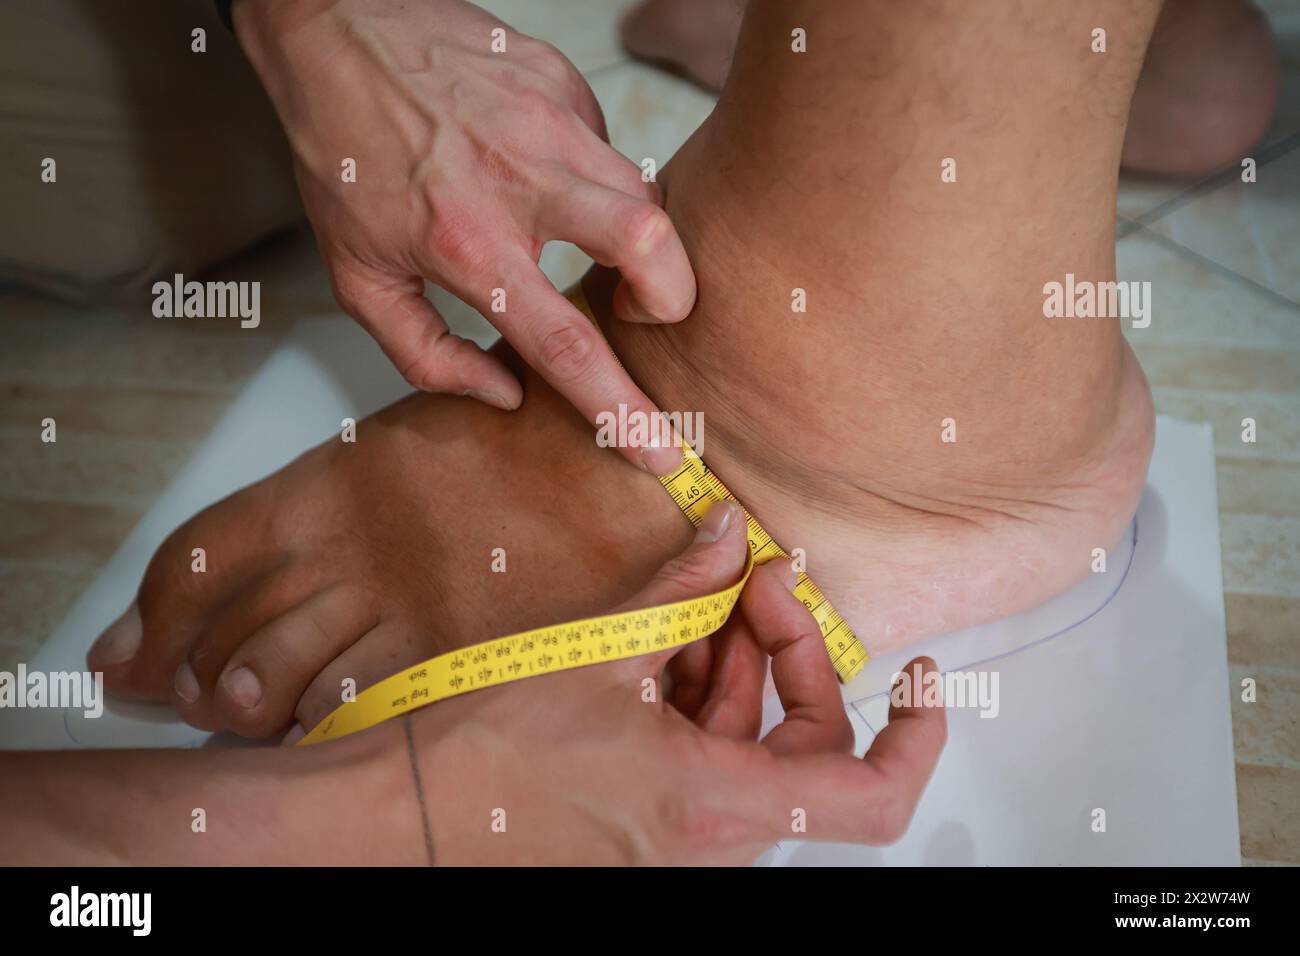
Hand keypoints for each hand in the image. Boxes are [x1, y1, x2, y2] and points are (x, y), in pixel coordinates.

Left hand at [233, 0, 693, 471]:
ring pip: (648, 196)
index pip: (567, 344)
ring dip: (642, 243)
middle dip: (673, 298)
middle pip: (648, 246)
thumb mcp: (357, 277)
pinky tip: (549, 178)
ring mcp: (552, 123)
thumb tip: (503, 395)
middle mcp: (522, 180)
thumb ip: (426, 354)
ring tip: (591, 246)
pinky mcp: (564, 83)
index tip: (662, 450)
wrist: (333, 26)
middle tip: (642, 313)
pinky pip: (613, 150)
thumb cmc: (342, 155)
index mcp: (468, 245)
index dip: (622, 407)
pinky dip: (599, 183)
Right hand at [410, 501, 946, 863]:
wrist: (398, 823)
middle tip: (755, 583)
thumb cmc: (483, 759)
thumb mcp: (593, 654)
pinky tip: (657, 648)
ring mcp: (679, 840)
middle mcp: (710, 839)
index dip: (917, 733)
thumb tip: (730, 534)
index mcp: (714, 804)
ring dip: (735, 670)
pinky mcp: (647, 829)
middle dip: (791, 656)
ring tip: (689, 606)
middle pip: (808, 750)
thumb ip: (679, 589)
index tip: (919, 673)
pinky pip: (705, 762)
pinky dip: (696, 701)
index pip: (872, 795)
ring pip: (752, 751)